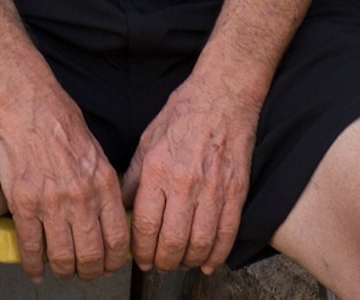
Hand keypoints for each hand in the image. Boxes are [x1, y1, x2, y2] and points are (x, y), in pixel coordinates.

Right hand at [0, 77, 130, 281]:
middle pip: (91, 256)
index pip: (117, 240)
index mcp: (104, 185)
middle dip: (89, 273)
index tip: (109, 266)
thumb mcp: (97, 152)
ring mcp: (52, 203)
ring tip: (60, 272)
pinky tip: (34, 270)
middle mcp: (82, 199)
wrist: (28, 103)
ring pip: (62, 257)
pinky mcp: (24, 203)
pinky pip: (30, 247)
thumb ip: (104, 186)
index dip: (114, 262)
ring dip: (63, 272)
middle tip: (85, 274)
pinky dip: (32, 265)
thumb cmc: (60, 120)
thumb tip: (108, 214)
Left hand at [123, 70, 259, 274]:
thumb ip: (134, 177)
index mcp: (158, 169)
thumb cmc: (183, 113)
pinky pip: (227, 233)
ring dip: (187, 261)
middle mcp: (185, 183)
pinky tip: (208, 261)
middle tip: (158, 266)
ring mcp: (214, 189)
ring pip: (199, 243)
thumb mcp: (147, 140)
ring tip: (179, 263)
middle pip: (172, 241)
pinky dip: (217, 254)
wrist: (224, 94)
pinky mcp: (237, 191)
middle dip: (162, 262)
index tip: (139, 258)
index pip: (145, 225)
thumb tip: (123, 207)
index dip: (141, 250)